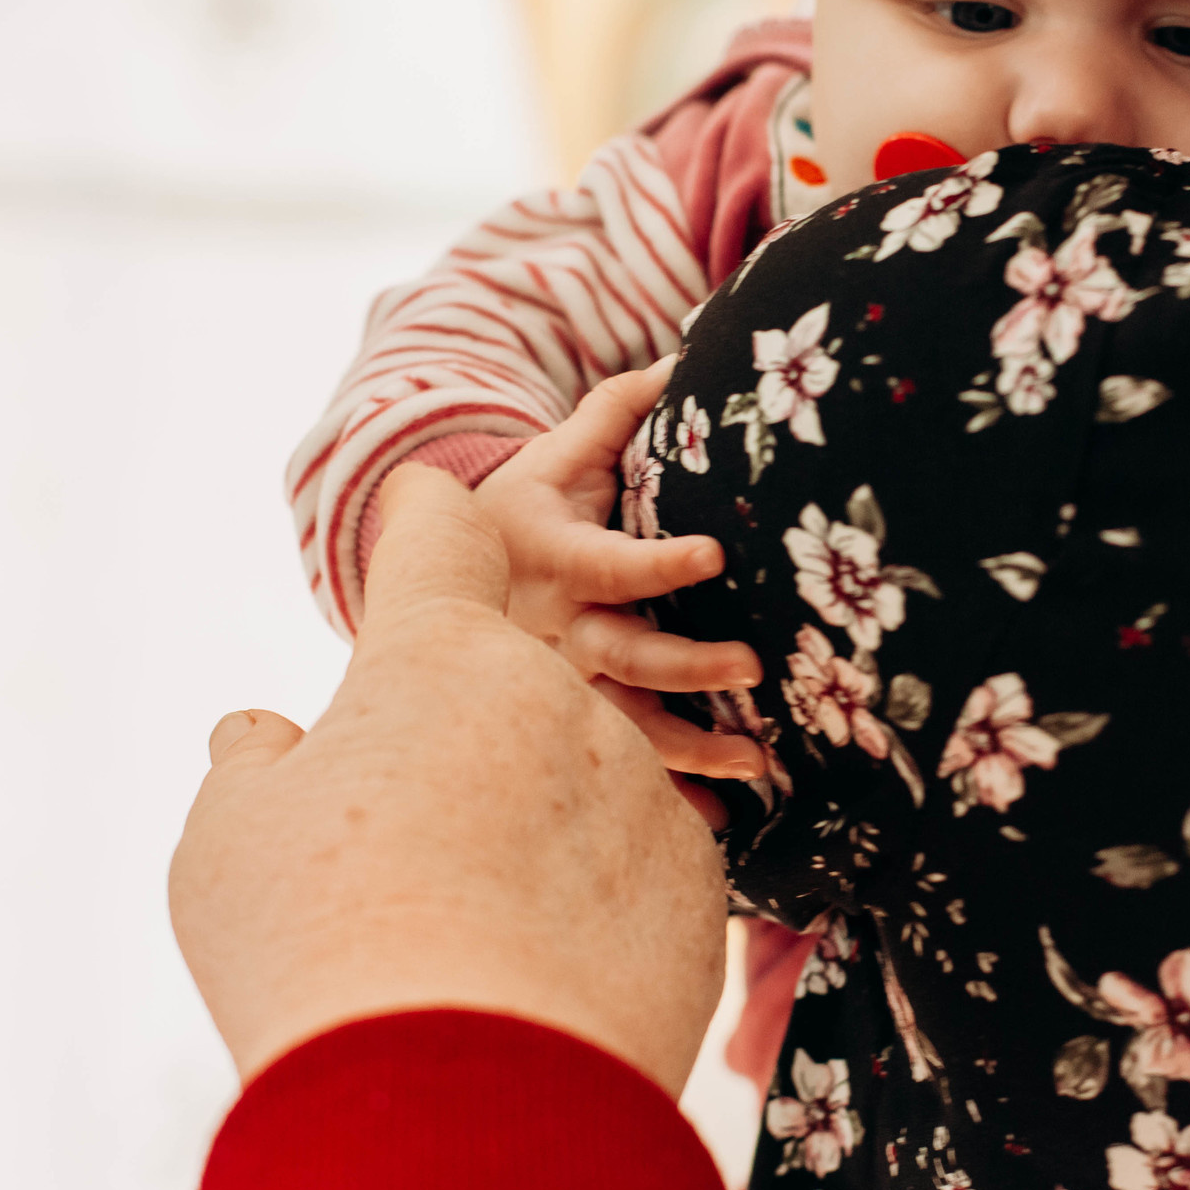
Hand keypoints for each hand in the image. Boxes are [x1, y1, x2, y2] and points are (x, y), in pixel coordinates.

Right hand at [171, 464, 728, 1091]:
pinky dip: (593, 919)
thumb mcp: (230, 845)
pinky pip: (632, 878)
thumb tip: (261, 738)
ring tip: (472, 947)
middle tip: (410, 865)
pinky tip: (541, 981)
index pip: (441, 540)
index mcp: (436, 653)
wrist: (462, 1103)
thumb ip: (255, 769)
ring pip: (575, 798)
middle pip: (505, 705)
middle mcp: (554, 693)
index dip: (430, 521)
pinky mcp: (696, 879)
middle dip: (468, 764)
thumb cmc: (320, 952)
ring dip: (534, 850)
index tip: (433, 499)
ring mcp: (637, 783)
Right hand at [466, 363, 768, 781]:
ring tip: (753, 766)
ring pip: (627, 726)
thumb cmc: (519, 508)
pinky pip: (618, 771)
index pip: (615, 563)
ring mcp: (560, 688)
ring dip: (689, 752)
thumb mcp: (551, 457)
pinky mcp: (567, 726)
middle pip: (629, 655)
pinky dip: (665, 805)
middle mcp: (556, 631)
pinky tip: (716, 832)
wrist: (434, 579)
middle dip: (692, 667)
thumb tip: (682, 357)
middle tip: (755, 668)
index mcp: (557, 558)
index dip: (663, 563)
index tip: (715, 557)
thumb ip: (613, 411)